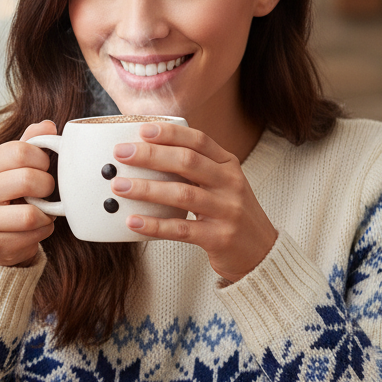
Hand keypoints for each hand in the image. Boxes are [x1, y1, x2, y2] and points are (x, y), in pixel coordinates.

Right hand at [0, 120, 57, 266]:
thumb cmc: (9, 192)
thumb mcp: (15, 164)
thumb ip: (31, 143)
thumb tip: (49, 126)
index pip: (21, 151)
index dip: (43, 159)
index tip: (43, 167)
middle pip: (28, 180)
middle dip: (47, 186)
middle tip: (46, 190)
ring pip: (31, 214)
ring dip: (47, 213)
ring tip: (42, 210)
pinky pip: (32, 236)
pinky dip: (43, 231)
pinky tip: (35, 228)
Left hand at [110, 123, 277, 283]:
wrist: (261, 252)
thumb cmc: (231, 214)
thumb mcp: (221, 184)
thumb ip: (194, 169)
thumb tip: (146, 154)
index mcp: (228, 165)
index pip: (198, 140)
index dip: (170, 133)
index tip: (143, 130)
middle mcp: (230, 183)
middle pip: (188, 162)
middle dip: (151, 155)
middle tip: (121, 154)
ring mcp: (227, 211)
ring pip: (183, 194)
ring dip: (147, 188)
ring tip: (120, 186)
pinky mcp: (219, 238)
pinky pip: (182, 229)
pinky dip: (155, 225)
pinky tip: (133, 222)